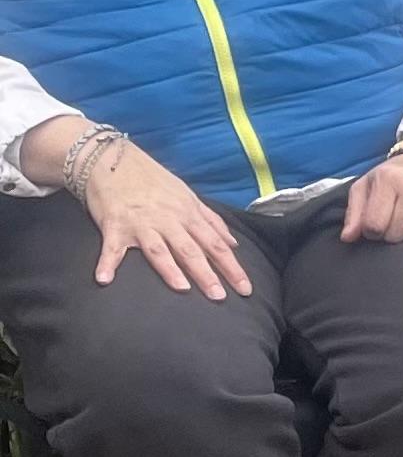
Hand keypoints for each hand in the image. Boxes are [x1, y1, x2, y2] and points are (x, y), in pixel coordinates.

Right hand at [83, 140, 253, 300]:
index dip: (232, 267)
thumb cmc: (152, 179)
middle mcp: (168, 220)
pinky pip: (111, 247)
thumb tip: (232, 243)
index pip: (215, 245)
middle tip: (220, 297)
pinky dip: (106, 263)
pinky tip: (104, 279)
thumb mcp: (187, 195)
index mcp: (188, 214)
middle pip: (191, 250)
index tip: (245, 289)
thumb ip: (210, 220)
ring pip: (159, 249)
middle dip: (207, 274)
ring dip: (170, 269)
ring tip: (182, 288)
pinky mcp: (114, 225)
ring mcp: (141, 223)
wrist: (112, 159)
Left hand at [342, 149, 402, 242]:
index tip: (375, 221)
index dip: (371, 230)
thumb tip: (347, 237)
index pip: (374, 226)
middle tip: (392, 218)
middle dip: (389, 232)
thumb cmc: (394, 176)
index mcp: (389, 178)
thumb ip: (354, 212)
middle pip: (394, 234)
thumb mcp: (367, 186)